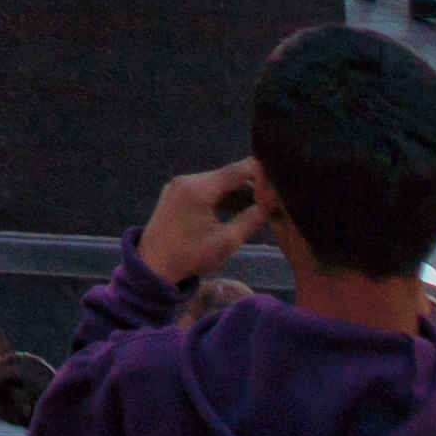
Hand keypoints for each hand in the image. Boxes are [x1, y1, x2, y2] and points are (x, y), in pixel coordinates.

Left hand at [135, 159, 267, 286]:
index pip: (238, 170)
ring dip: (238, 193)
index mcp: (198, 188)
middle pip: (228, 176)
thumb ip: (251, 219)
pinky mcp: (176, 194)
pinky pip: (205, 190)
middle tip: (275, 199)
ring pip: (217, 183)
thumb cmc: (191, 255)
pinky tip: (242, 209)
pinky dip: (223, 198)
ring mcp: (179, 186)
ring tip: (262, 207)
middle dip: (252, 186)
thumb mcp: (227, 241)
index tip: (282, 179)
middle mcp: (187, 180)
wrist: (153, 265)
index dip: (262, 173)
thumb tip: (270, 205)